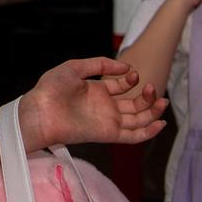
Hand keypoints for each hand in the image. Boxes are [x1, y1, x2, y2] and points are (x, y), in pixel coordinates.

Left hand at [21, 57, 167, 148]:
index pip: (121, 87)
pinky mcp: (108, 134)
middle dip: (147, 96)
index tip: (133, 73)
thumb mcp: (75, 67)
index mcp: (96, 91)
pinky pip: (133, 136)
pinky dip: (148, 132)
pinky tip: (160, 122)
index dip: (130, 80)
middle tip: (151, 87)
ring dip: (152, 111)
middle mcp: (104, 107)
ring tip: (161, 100)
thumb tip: (125, 67)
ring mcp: (107, 121)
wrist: (40, 110)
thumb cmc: (51, 89)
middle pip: (134, 104)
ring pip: (138, 119)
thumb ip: (100, 64)